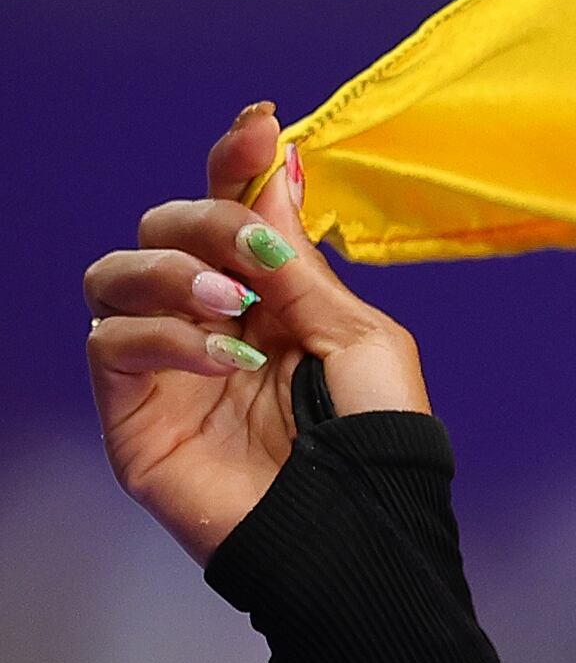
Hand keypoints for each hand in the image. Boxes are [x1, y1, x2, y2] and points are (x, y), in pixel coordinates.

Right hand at [85, 104, 430, 567]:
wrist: (359, 534)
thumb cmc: (377, 443)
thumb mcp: (357, 335)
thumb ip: (302, 260)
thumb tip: (277, 168)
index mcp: (272, 297)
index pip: (233, 212)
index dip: (237, 166)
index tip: (260, 128)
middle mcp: (210, 320)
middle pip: (163, 229)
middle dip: (208, 220)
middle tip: (257, 254)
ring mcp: (166, 365)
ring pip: (115, 274)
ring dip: (173, 272)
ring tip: (233, 306)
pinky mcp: (131, 411)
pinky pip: (112, 342)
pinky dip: (165, 337)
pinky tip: (223, 360)